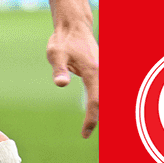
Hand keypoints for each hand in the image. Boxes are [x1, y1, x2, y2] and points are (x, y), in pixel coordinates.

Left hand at [47, 22, 98, 137]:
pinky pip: (105, 92)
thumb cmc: (63, 41)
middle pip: (105, 103)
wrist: (74, 27)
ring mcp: (105, 72)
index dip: (91, 119)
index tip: (84, 133)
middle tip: (86, 135)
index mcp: (93, 71)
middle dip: (98, 120)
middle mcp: (103, 73)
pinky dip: (102, 103)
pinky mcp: (103, 72)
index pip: (95, 101)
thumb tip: (60, 84)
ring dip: (102, 112)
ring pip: (107, 98)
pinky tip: (97, 113)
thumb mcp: (56, 54)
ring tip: (91, 128)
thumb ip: (59, 69)